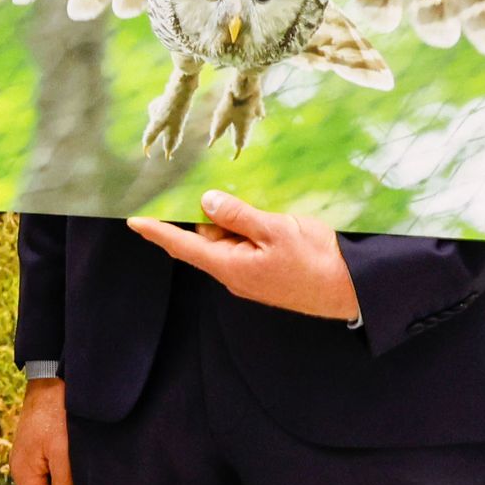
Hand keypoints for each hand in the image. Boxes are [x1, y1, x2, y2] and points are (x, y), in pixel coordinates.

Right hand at [11, 377, 76, 484]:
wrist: (52, 379)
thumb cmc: (56, 413)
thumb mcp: (63, 452)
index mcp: (25, 476)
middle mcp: (24, 473)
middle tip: (88, 481)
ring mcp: (31, 462)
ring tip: (83, 466)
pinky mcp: (39, 452)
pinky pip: (53, 475)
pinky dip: (67, 472)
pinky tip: (78, 457)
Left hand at [129, 191, 357, 320]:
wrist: (349, 290)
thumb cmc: (315, 261)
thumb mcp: (274, 229)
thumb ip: (238, 215)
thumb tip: (207, 202)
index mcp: (228, 265)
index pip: (182, 245)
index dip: (157, 231)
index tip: (134, 220)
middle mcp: (232, 273)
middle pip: (205, 239)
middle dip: (209, 217)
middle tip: (223, 194)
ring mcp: (248, 275)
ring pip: (228, 241)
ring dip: (235, 223)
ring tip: (260, 211)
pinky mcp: (263, 273)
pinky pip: (245, 247)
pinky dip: (247, 231)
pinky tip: (267, 220)